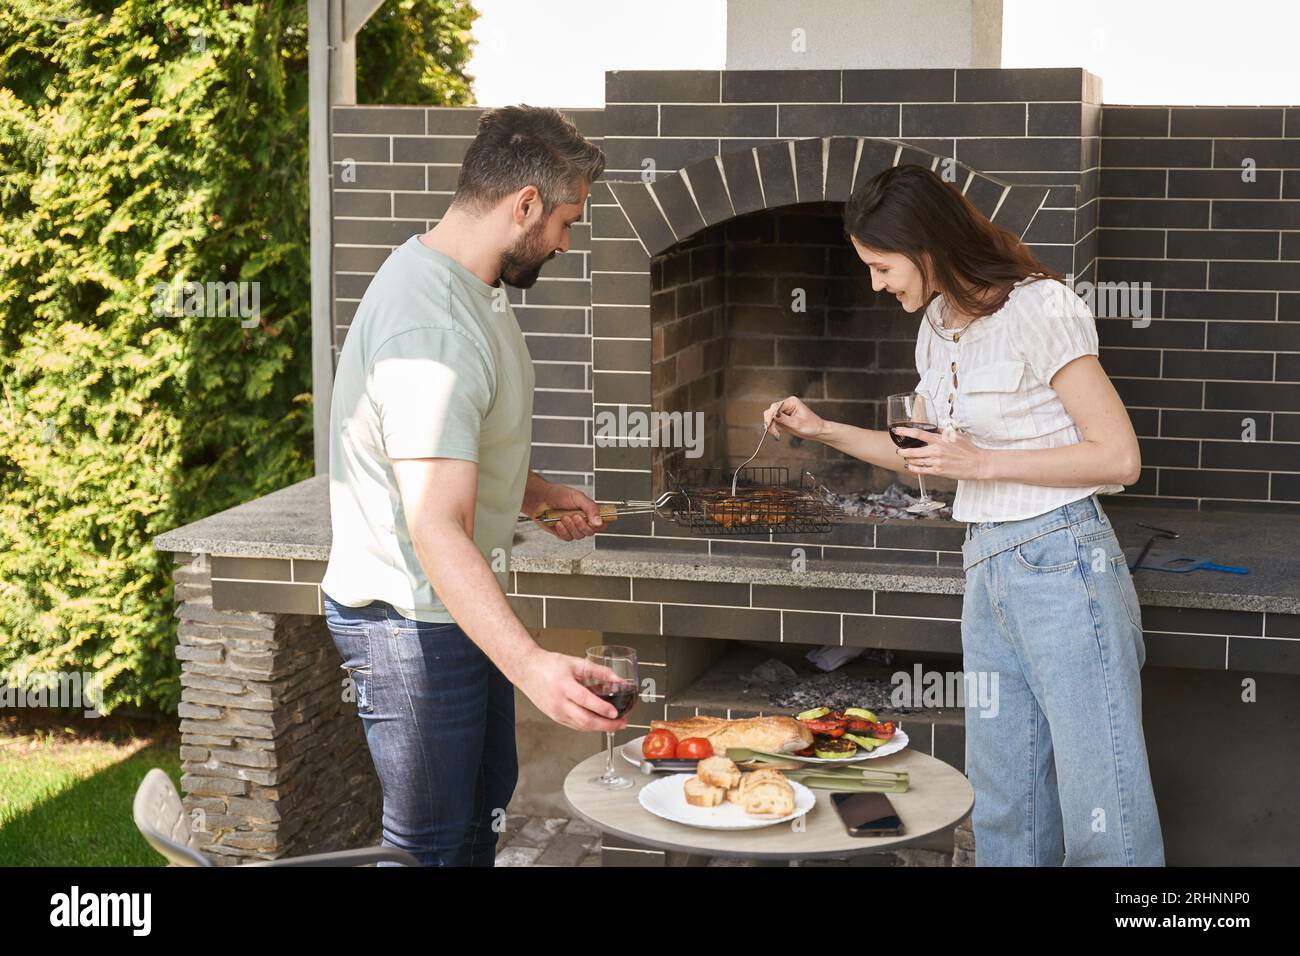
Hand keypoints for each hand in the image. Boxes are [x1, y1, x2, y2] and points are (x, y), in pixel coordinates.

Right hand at [515, 649, 629, 732]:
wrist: (527, 671)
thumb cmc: (548, 665)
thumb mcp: (575, 663)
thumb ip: (598, 671)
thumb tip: (617, 679)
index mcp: (564, 686)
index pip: (585, 700)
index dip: (601, 708)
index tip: (615, 712)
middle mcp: (559, 702)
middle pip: (585, 720)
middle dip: (606, 725)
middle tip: (621, 723)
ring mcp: (556, 712)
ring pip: (581, 726)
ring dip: (600, 727)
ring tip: (615, 723)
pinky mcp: (555, 717)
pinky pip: (575, 726)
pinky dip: (589, 726)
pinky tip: (599, 723)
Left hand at [522, 480, 604, 540]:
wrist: (540, 499)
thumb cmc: (557, 494)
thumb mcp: (578, 497)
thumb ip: (591, 508)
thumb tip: (599, 521)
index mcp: (588, 511)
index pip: (601, 523)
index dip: (601, 524)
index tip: (596, 522)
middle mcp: (582, 520)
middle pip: (590, 532)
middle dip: (582, 525)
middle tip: (575, 516)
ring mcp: (572, 527)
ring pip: (579, 536)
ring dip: (571, 526)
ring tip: (564, 516)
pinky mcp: (563, 533)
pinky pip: (567, 538)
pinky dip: (563, 530)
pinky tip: (558, 522)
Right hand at [763, 395, 824, 440]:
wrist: (817, 431)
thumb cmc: (811, 426)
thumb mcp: (797, 424)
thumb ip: (784, 419)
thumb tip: (773, 415)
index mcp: (791, 402)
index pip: (776, 406)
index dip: (770, 415)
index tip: (768, 425)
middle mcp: (787, 405)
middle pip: (771, 410)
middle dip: (769, 421)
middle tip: (773, 432)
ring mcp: (784, 411)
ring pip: (770, 416)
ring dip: (770, 425)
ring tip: (776, 434)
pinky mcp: (783, 418)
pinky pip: (773, 421)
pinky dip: (773, 427)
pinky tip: (777, 434)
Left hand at [894, 425, 990, 480]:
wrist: (978, 463)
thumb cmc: (968, 449)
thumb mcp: (955, 436)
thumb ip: (942, 432)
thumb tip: (933, 429)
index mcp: (940, 439)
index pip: (918, 434)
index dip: (905, 432)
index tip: (896, 431)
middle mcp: (936, 450)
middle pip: (912, 451)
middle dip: (902, 451)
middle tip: (899, 450)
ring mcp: (936, 462)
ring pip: (915, 461)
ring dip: (908, 460)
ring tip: (905, 458)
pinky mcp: (938, 471)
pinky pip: (921, 470)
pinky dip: (913, 468)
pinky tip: (910, 467)